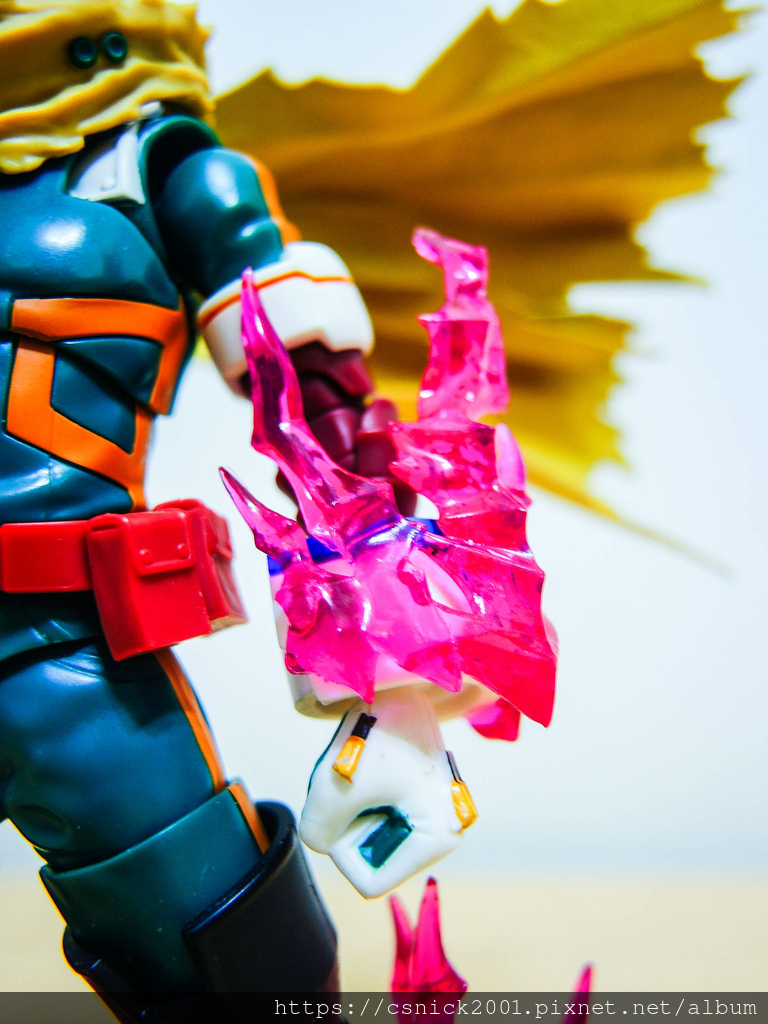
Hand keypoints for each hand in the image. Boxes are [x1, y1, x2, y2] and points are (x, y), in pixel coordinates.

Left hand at [299, 687, 474, 897]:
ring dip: (354, 808)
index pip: (371, 881)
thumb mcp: (334, 788)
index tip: (345, 804)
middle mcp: (446, 830)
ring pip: (374, 833)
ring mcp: (436, 811)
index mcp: (437, 838)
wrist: (397, 678)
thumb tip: (321, 839)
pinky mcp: (425, 793)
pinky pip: (382, 813)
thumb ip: (317, 831)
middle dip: (350, 825)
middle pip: (373, 857)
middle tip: (348, 782)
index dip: (344, 850)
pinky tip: (365, 766)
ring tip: (354, 769)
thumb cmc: (376, 731)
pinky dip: (364, 796)